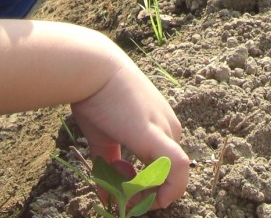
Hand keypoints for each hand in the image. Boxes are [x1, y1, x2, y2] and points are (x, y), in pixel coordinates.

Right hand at [71, 53, 189, 210]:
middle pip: (170, 177)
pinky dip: (166, 190)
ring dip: (149, 196)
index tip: (121, 192)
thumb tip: (107, 200)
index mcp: (161, 128)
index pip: (165, 171)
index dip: (147, 190)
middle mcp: (170, 129)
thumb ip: (107, 167)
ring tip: (120, 191)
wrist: (92, 70)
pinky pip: (177, 168)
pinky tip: (141, 195)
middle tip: (120, 197)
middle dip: (146, 196)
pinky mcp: (156, 135)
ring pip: (175, 178)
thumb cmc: (96, 97)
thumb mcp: (103, 138)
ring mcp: (166, 130)